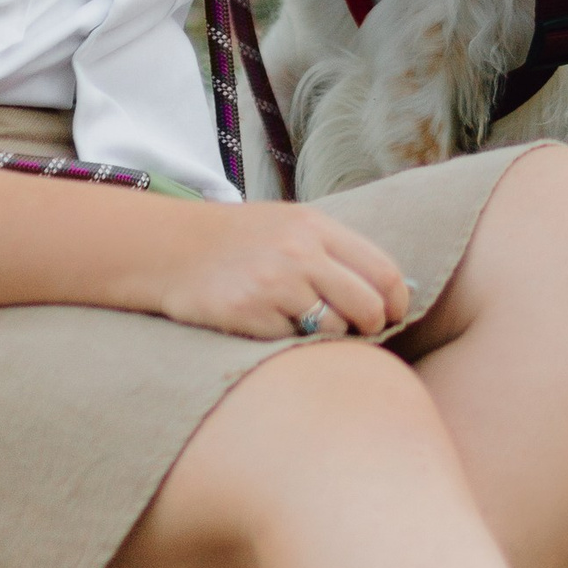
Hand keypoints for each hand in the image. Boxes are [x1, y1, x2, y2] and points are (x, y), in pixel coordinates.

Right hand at [142, 199, 410, 342]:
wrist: (170, 249)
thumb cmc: (240, 241)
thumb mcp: (291, 226)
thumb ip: (336, 252)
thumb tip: (390, 289)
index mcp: (316, 227)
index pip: (384, 271)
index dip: (397, 301)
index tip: (392, 315)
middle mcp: (299, 252)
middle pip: (368, 306)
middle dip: (370, 326)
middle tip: (358, 330)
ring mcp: (274, 284)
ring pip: (333, 329)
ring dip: (327, 335)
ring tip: (301, 321)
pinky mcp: (250, 313)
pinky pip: (292, 341)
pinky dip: (287, 339)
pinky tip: (266, 322)